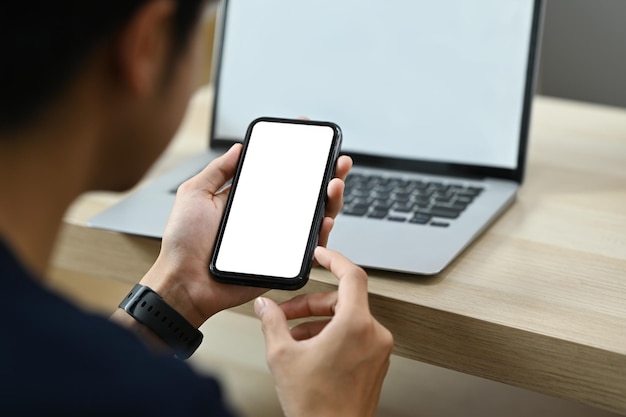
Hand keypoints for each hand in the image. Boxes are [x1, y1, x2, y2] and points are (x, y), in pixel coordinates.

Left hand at [140, 144, 351, 326]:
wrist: (184, 281)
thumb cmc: (183, 243)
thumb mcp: (195, 193)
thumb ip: (217, 170)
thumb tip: (239, 148)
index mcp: (249, 199)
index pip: (280, 174)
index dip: (298, 158)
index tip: (312, 139)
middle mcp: (267, 217)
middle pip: (305, 194)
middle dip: (326, 174)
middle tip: (337, 160)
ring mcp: (278, 238)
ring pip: (314, 217)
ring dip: (331, 199)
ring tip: (334, 183)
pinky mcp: (283, 262)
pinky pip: (309, 247)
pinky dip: (321, 232)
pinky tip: (325, 218)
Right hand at [255, 247, 393, 416]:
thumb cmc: (316, 407)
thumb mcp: (282, 356)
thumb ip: (272, 323)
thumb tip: (265, 307)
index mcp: (356, 325)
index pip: (352, 275)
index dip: (334, 259)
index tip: (321, 254)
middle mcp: (374, 334)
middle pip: (343, 300)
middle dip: (310, 304)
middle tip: (286, 314)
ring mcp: (378, 350)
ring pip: (347, 319)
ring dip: (318, 322)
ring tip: (292, 338)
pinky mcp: (376, 363)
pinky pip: (354, 336)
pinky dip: (331, 336)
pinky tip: (309, 351)